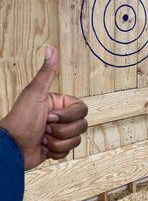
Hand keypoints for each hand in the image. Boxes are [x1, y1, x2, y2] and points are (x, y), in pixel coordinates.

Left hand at [0, 46, 87, 169]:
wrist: (12, 148)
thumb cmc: (21, 119)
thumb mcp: (35, 93)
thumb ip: (47, 72)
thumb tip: (50, 48)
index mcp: (59, 103)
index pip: (82, 109)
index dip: (68, 116)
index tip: (51, 116)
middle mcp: (61, 117)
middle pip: (81, 125)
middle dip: (62, 131)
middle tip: (45, 127)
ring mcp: (60, 133)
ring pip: (76, 140)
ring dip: (57, 142)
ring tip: (43, 138)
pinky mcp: (57, 148)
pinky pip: (68, 151)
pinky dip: (55, 152)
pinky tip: (43, 147)